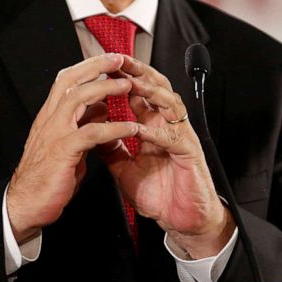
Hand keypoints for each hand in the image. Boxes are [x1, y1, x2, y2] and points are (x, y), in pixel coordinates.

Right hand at [7, 53, 138, 243]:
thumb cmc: (47, 177)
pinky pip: (92, 133)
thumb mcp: (68, 145)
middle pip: (71, 81)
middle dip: (97, 66)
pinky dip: (114, 127)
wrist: (25, 205)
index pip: (66, 80)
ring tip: (127, 86)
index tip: (109, 59)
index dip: (88, 67)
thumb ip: (83, 125)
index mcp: (50, 116)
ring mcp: (55, 133)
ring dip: (106, 89)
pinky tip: (131, 127)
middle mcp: (50, 119)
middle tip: (120, 59)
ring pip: (79, 99)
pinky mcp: (63, 151)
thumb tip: (102, 110)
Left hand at [102, 56, 234, 258]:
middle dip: (139, 73)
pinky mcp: (189, 153)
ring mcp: (180, 136)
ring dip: (151, 92)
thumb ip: (111, 148)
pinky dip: (157, 131)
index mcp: (153, 126)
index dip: (123, 77)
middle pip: (157, 88)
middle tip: (120, 61)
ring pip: (170, 103)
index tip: (103, 67)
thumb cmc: (159, 194)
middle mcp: (168, 126)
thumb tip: (92, 130)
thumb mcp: (125, 168)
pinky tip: (141, 128)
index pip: (139, 92)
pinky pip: (173, 136)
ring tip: (133, 84)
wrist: (180, 220)